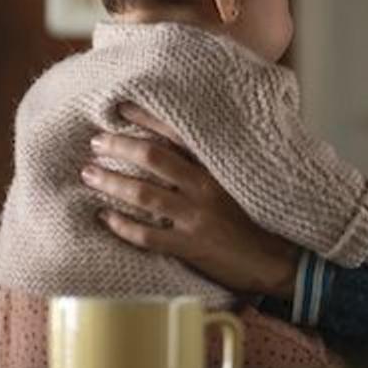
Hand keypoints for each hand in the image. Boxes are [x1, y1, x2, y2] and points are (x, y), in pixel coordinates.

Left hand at [81, 103, 300, 297]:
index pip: (178, 134)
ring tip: (88, 173)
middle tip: (95, 141)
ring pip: (144, 195)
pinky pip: (147, 236)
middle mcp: (206, 187)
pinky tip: (104, 218)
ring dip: (111, 182)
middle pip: (154, 158)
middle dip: (120, 147)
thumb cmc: (260, 219)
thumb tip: (184, 144)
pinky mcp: (191, 246)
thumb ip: (216, 164)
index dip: (147, 119)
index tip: (120, 107)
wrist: (278, 260)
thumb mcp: (244, 182)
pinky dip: (121, 226)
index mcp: (219, 168)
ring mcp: (197, 217)